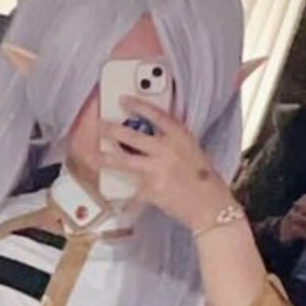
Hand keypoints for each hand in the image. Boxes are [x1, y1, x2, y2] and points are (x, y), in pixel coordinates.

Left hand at [99, 100, 233, 231]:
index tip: (123, 100)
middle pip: (133, 136)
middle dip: (113, 130)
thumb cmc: (204, 179)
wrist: (209, 205)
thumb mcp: (191, 150)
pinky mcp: (150, 190)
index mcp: (180, 136)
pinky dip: (124, 192)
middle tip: (101, 125)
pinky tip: (114, 193)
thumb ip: (172, 142)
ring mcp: (156, 170)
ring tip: (96, 153)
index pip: (156, 115)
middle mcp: (166, 150)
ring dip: (107, 157)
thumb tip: (149, 139)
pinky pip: (131, 189)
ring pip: (124, 161)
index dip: (138, 105)